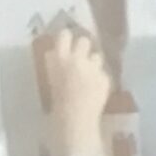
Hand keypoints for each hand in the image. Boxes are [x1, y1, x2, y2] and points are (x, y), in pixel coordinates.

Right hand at [41, 27, 112, 155]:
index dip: (67, 38)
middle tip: (81, 59)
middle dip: (83, 48)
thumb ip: (54, 63)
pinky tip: (96, 90)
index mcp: (59, 58)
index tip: (67, 43)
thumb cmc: (56, 104)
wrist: (75, 121)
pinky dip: (101, 80)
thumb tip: (55, 52)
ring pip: (97, 56)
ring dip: (94, 63)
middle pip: (84, 40)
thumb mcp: (50, 79)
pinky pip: (104, 73)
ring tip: (90, 76)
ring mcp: (93, 68)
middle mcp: (77, 58)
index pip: (64, 34)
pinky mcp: (105, 78)